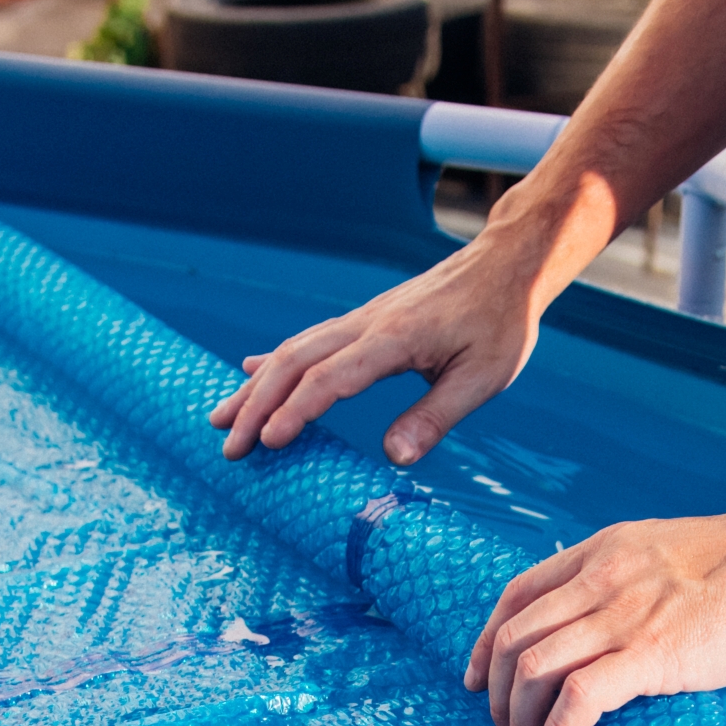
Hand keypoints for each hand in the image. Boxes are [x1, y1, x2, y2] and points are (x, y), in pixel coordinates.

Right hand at [209, 224, 557, 466]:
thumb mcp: (482, 377)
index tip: (269, 443)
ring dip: (255, 387)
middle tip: (228, 447)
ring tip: (221, 419)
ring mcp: (360, 320)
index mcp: (394, 339)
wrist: (504, 266)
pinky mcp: (363, 321)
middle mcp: (367, 325)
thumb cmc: (500, 323)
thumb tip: (393, 459)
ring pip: (293, 350)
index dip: (297, 411)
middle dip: (256, 406)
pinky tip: (251, 373)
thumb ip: (434, 417)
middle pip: (296, 363)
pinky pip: (308, 341)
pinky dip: (274, 361)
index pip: (332, 378)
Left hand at [467, 505, 725, 725]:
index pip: (516, 595)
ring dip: (518, 722)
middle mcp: (602, 579)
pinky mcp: (651, 655)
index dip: (484, 643)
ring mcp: (623, 615)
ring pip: (531, 670)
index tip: (478, 681)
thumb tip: (617, 628)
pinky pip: (576, 699)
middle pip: (512, 639)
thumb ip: (635, 581)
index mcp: (604, 550)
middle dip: (496, 696)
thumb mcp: (673, 553)